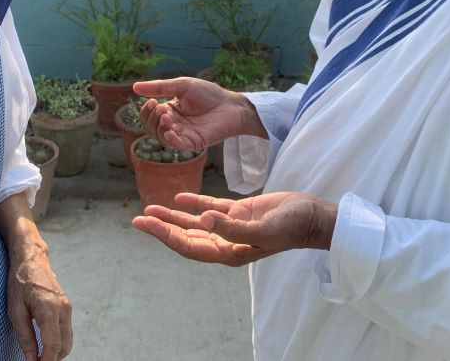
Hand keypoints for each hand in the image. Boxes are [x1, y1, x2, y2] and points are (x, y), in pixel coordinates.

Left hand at [6, 242, 72, 360]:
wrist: (31, 259)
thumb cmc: (20, 283)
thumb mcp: (15, 311)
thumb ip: (25, 338)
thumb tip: (31, 360)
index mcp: (49, 309)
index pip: (53, 346)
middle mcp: (63, 309)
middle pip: (64, 347)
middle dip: (51, 359)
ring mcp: (67, 307)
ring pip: (68, 341)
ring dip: (55, 353)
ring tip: (38, 357)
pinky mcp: (67, 306)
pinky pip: (66, 332)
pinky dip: (58, 343)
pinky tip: (44, 345)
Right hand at [132, 77, 265, 151]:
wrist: (231, 104)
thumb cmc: (209, 94)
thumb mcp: (182, 86)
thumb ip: (160, 87)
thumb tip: (134, 87)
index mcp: (169, 111)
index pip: (149, 116)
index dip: (146, 111)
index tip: (152, 101)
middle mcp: (174, 124)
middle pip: (151, 128)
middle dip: (151, 118)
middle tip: (159, 107)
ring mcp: (183, 135)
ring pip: (161, 137)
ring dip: (159, 127)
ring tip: (166, 115)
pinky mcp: (194, 143)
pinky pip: (177, 146)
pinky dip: (171, 139)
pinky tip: (170, 130)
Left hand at [132, 191, 337, 266]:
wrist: (312, 217)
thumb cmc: (291, 227)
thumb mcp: (262, 229)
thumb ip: (232, 228)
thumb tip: (203, 221)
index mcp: (228, 252)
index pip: (188, 245)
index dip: (164, 236)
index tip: (144, 224)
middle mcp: (226, 242)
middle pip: (186, 236)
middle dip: (162, 228)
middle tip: (137, 219)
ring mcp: (231, 227)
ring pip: (195, 223)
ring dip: (173, 217)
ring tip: (150, 209)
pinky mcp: (240, 213)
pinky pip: (211, 208)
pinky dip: (195, 203)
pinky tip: (179, 197)